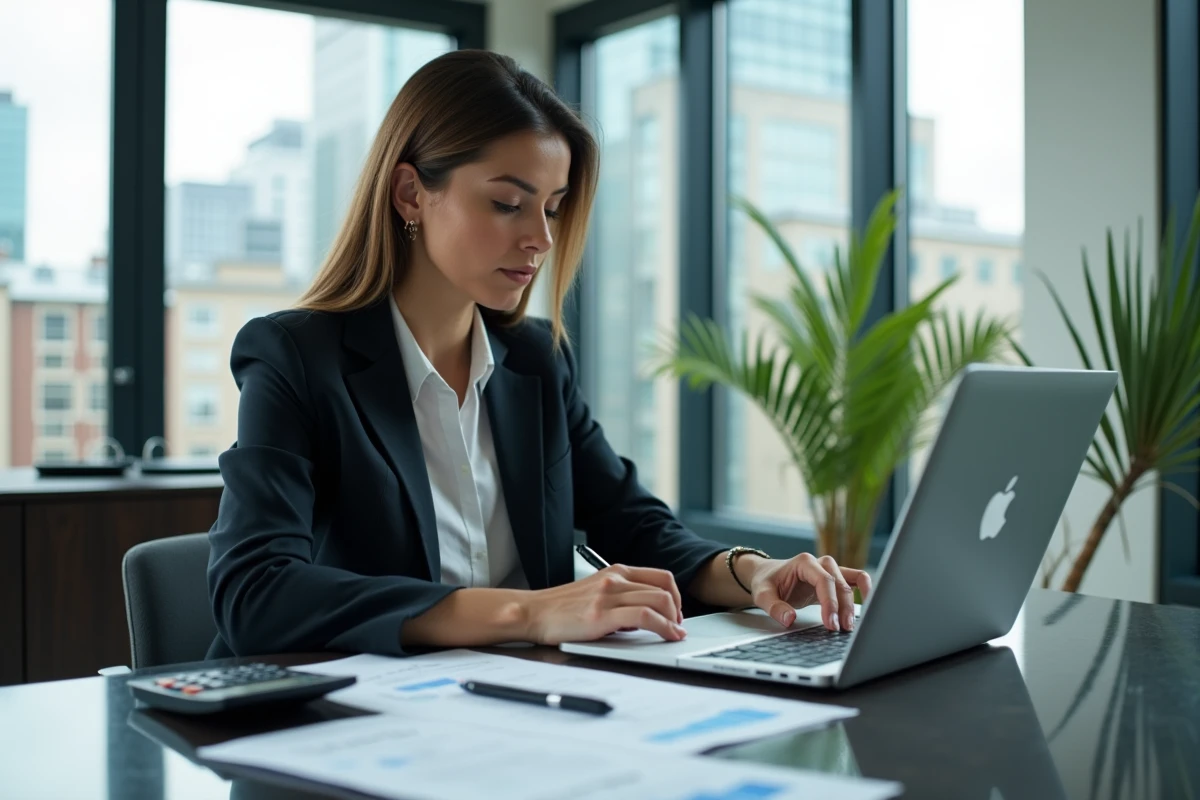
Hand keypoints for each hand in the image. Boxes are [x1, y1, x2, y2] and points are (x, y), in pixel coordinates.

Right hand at [524, 564, 686, 644]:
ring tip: (674, 633)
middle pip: (665, 588)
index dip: (675, 596)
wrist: (533, 613)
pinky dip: (664, 627)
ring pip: (660, 600)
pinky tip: (667, 636)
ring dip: (674, 620)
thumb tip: (645, 615)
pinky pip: (645, 616)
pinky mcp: (602, 614)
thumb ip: (620, 597)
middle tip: (676, 626)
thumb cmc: (561, 608)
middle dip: (678, 610)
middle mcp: (615, 579)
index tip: (675, 613)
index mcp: (615, 572)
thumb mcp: (596, 592)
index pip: (660, 576)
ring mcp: (609, 595)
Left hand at [746, 553, 871, 631]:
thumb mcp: (762, 594)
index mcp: (804, 562)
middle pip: (840, 583)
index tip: (830, 624)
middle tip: (840, 630)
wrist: (767, 574)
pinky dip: (866, 590)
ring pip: (851, 582)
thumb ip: (774, 606)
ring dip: (854, 603)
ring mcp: (830, 569)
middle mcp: (820, 563)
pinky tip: (868, 606)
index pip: (824, 581)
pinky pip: (857, 579)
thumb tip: (789, 619)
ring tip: (850, 625)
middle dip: (842, 608)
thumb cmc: (766, 582)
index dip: (830, 603)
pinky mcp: (836, 578)